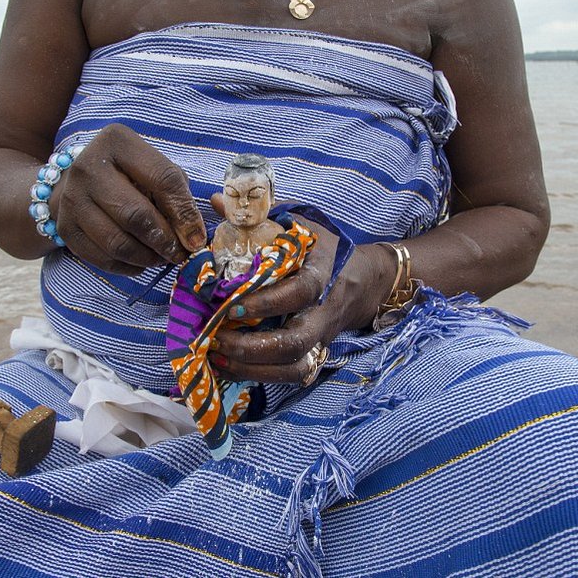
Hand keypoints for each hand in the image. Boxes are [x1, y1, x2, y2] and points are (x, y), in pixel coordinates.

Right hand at [51, 124, 207, 274]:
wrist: (81, 182)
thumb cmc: (129, 174)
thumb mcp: (155, 170)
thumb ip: (177, 196)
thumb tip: (193, 238)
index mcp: (118, 142)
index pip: (163, 180)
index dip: (185, 214)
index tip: (197, 239)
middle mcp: (88, 167)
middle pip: (136, 216)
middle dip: (165, 242)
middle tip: (180, 254)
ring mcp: (72, 198)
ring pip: (118, 242)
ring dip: (148, 258)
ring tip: (163, 258)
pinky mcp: (65, 227)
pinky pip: (102, 258)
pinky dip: (128, 267)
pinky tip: (141, 262)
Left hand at [210, 202, 393, 384]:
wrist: (362, 280)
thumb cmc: (321, 248)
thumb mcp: (298, 224)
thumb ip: (258, 216)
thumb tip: (215, 200)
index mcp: (322, 272)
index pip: (300, 292)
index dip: (268, 302)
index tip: (233, 305)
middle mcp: (323, 311)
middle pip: (295, 342)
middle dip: (252, 347)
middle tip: (217, 339)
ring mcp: (320, 337)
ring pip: (293, 367)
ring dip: (252, 368)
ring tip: (217, 358)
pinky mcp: (315, 353)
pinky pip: (291, 375)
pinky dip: (258, 376)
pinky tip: (228, 367)